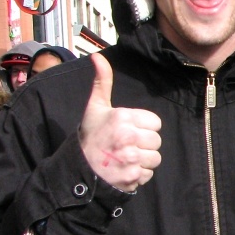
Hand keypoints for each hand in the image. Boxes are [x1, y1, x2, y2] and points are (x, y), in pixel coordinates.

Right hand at [79, 53, 161, 192]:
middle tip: (126, 145)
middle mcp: (128, 138)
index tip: (128, 130)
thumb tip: (97, 57)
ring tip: (126, 157)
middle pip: (157, 141)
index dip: (144, 127)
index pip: (155, 123)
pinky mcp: (131, 177)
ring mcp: (130, 159)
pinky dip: (139, 174)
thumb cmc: (91, 134)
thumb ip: (102, 82)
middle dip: (144, 144)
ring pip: (155, 159)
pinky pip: (148, 174)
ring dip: (143, 160)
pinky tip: (124, 169)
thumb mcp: (96, 107)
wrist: (78, 167)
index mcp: (123, 118)